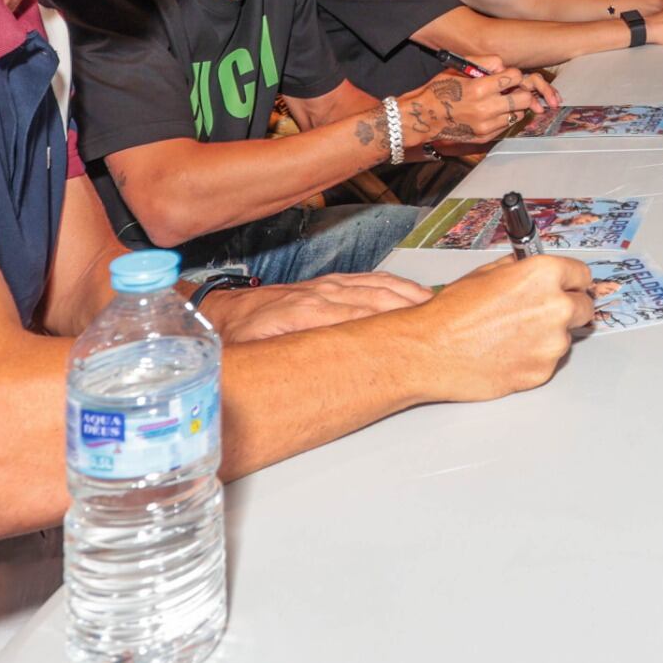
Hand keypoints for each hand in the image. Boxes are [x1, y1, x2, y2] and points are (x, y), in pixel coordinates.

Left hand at [204, 272, 430, 340]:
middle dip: (411, 312)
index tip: (417, 340)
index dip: (390, 329)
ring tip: (438, 309)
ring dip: (409, 297)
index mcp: (306, 312)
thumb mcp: (253, 353)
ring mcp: (327, 286)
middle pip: (378, 301)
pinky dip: (395, 285)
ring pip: (378, 287)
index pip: (360, 318)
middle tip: (442, 327)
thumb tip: (311, 382)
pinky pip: (370, 280)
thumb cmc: (237, 336)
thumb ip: (282, 361)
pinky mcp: (329, 283)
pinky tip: (412, 292)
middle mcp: (322, 294)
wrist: (221, 310)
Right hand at [398, 68, 528, 145]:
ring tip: (500, 101)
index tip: (508, 76)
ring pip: (518, 114)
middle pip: (524, 99)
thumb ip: (484, 62)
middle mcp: (485, 108)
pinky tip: (491, 112)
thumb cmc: (440, 90)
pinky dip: (503, 118)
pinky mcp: (485, 136)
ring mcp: (486, 125)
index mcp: (479, 88)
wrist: (424, 117)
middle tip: (511, 90)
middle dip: (520, 91)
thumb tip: (503, 66)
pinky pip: (506, 126)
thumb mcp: (458, 68)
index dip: (513, 74)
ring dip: (513, 106)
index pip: (514, 77)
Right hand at [410, 254, 598, 400]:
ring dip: (549, 335)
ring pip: (565, 336)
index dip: (573, 280)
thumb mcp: (487, 273)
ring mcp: (552, 343)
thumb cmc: (452, 313)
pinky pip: (548, 361)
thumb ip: (519, 269)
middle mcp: (555, 307)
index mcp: (544, 275)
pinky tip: (508, 351)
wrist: (431, 351)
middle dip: (568, 307)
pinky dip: (535, 357)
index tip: (572, 286)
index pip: (582, 275)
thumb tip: (530, 269)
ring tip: (513, 335)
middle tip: (544, 312)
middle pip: (584, 307)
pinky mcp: (542, 372)